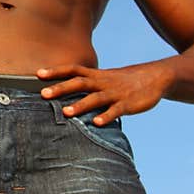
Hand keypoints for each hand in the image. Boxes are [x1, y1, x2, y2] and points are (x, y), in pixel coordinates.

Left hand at [36, 60, 172, 125]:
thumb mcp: (105, 79)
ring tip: (66, 113)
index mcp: (97, 75)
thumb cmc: (125, 81)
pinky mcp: (128, 104)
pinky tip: (97, 124)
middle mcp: (103, 82)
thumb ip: (88, 84)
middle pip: (79, 82)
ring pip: (96, 98)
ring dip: (81, 105)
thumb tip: (66, 92)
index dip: (56, 71)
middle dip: (61, 88)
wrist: (157, 77)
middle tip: (44, 94)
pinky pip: (116, 110)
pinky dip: (107, 116)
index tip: (37, 74)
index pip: (73, 70)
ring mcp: (115, 93)